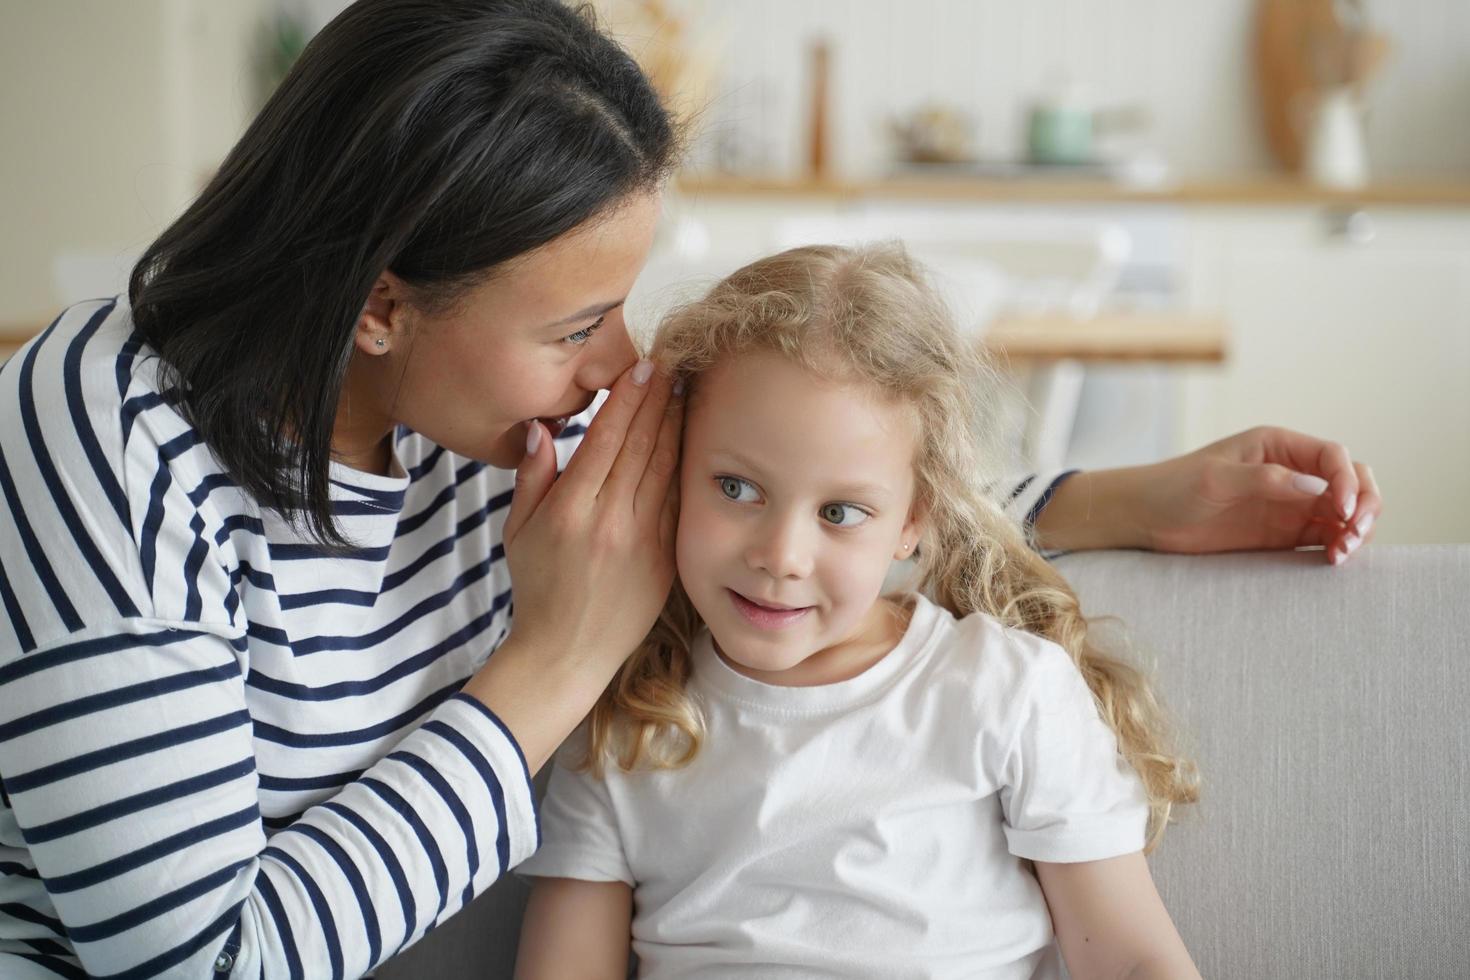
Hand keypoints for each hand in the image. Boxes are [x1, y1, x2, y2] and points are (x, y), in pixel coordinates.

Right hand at [501, 360, 681, 674]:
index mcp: (571, 512)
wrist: (568, 654)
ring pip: (665, 468)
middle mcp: (610, 522)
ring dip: (676, 425)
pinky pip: (676, 501)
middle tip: (675, 362)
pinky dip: (684, 466)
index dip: (627, 399)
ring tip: (686, 389)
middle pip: (641, 446)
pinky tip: (691, 439)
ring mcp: (643, 541)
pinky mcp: (665, 558)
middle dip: (659, 399)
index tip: (642, 366)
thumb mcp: (518, 533)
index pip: (604, 440)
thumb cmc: (538, 589)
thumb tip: (542, 427)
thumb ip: (532, 478)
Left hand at [1136, 426, 1380, 564]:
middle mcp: (1292, 472)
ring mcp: (1291, 504)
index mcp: (1278, 446)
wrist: (1145, 517)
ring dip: (1356, 529)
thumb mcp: (1215, 479)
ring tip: (1341, 554)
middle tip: (1354, 535)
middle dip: (1365, 505)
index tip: (1345, 509)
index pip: (1333, 457)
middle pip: (1353, 481)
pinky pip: (1326, 537)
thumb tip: (1318, 488)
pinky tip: (1332, 560)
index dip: (1349, 480)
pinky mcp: (1285, 533)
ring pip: (1346, 512)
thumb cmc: (1174, 487)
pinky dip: (1338, 546)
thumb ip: (1264, 480)